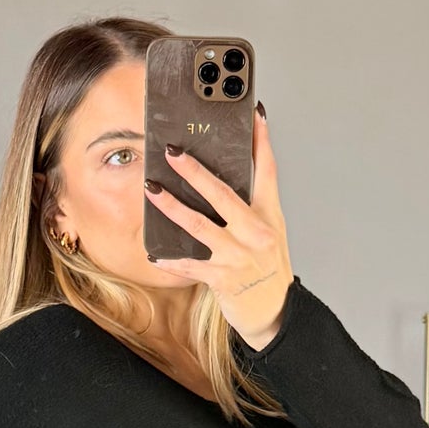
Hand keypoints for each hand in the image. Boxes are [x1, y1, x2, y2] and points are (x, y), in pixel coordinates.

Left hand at [145, 105, 293, 348]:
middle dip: (195, 171)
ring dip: (172, 206)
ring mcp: (239, 255)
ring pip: (200, 225)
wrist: (276, 313)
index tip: (254, 114)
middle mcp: (256, 232)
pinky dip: (172, 261)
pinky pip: (191, 266)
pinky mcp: (224, 278)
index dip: (261, 141)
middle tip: (172, 151)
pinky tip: (154, 255)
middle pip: (223, 193)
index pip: (267, 170)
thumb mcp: (268, 233)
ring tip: (151, 189)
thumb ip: (249, 208)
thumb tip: (219, 181)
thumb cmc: (268, 270)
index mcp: (268, 215)